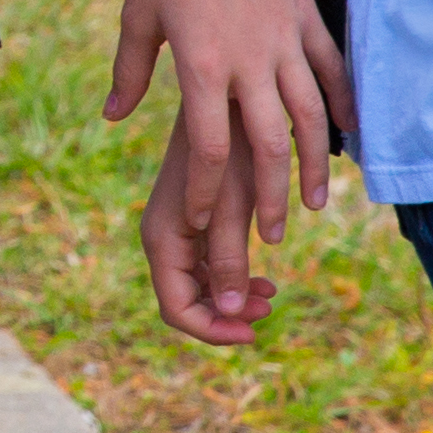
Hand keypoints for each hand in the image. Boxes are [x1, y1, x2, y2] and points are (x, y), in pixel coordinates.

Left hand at [104, 0, 345, 235]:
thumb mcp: (138, 16)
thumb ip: (129, 72)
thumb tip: (114, 118)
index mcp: (201, 65)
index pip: (210, 148)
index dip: (209, 193)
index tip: (205, 223)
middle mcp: (249, 60)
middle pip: (269, 147)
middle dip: (269, 200)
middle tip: (269, 237)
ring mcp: (284, 41)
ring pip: (310, 119)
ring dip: (314, 167)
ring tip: (314, 205)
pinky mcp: (307, 21)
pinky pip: (332, 74)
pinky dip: (343, 109)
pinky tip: (349, 140)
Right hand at [140, 121, 290, 351]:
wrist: (230, 101)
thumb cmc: (235, 149)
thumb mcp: (234, 208)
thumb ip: (229, 260)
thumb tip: (229, 312)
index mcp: (161, 239)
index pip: (177, 309)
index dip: (214, 329)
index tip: (255, 330)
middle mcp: (163, 238)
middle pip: (187, 300)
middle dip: (226, 315)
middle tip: (269, 309)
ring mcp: (178, 231)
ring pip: (200, 285)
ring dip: (232, 298)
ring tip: (271, 295)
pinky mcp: (194, 221)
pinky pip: (208, 265)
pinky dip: (234, 277)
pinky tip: (263, 278)